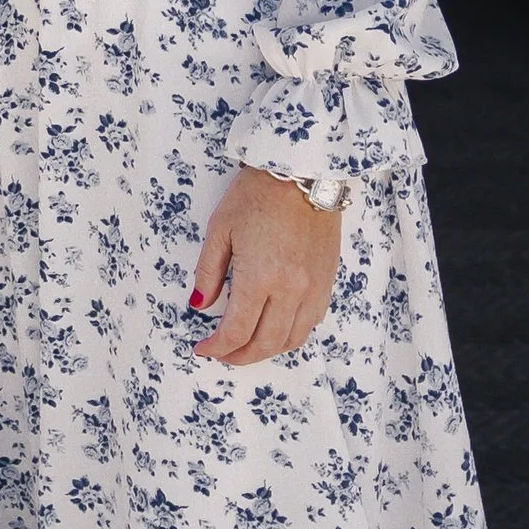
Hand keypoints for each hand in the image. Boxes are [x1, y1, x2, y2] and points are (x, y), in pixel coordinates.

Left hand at [189, 166, 340, 364]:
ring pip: (293, 339)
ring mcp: (314, 288)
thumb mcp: (220, 230)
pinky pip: (312, 322)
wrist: (303, 173)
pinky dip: (291, 334)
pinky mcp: (328, 281)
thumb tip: (199, 304)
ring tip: (246, 346)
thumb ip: (208, 272)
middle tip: (222, 353)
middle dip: (240, 356)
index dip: (217, 347)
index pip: (236, 331)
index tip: (203, 348)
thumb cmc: (257, 195)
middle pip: (266, 343)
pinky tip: (275, 328)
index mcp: (260, 278)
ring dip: (267, 350)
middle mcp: (291, 290)